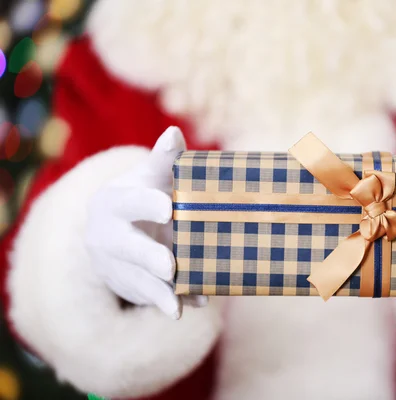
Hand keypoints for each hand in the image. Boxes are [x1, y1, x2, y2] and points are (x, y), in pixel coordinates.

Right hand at [85, 127, 205, 318]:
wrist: (113, 229)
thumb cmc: (142, 195)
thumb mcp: (149, 177)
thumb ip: (164, 160)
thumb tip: (174, 132)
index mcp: (112, 201)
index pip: (128, 201)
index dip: (147, 203)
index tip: (169, 207)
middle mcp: (105, 234)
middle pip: (126, 247)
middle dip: (148, 256)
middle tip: (170, 265)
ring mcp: (111, 264)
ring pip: (134, 278)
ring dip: (160, 290)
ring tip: (181, 302)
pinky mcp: (123, 284)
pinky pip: (144, 296)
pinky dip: (166, 302)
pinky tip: (186, 309)